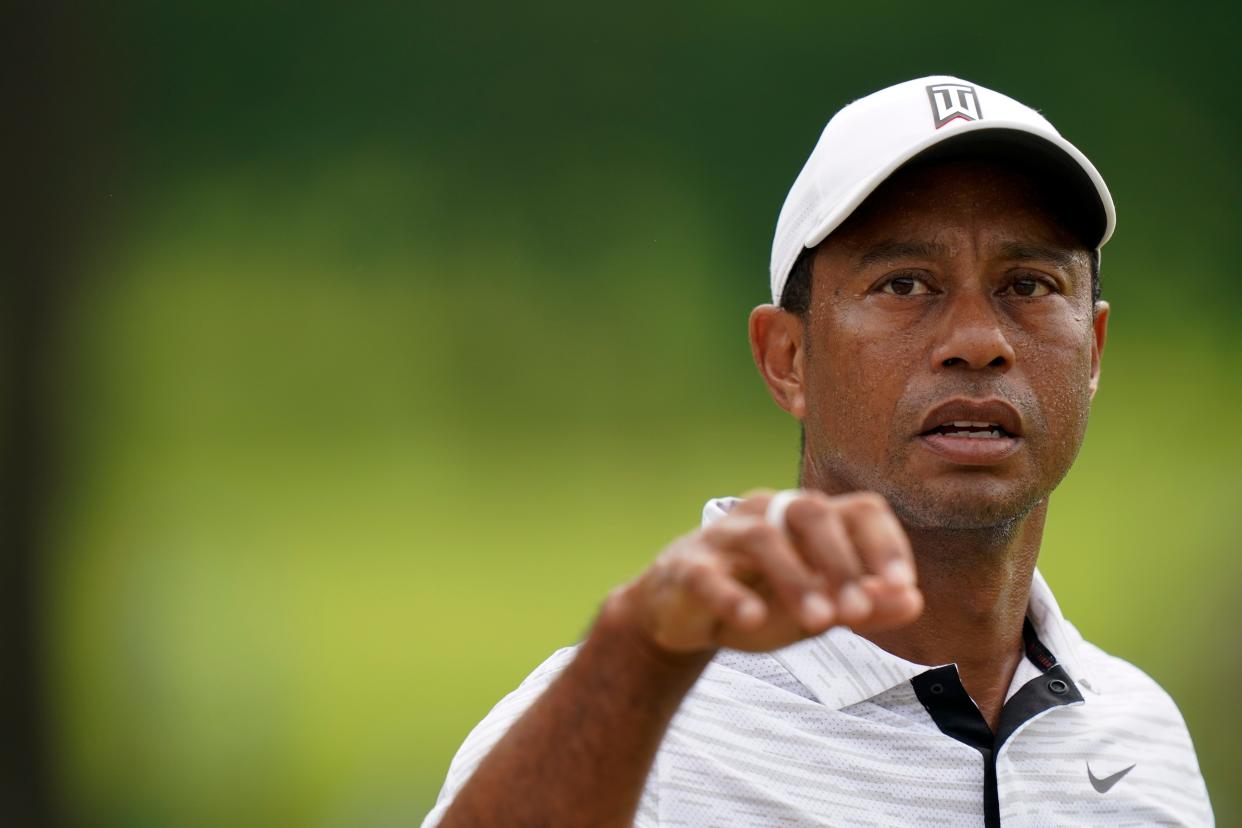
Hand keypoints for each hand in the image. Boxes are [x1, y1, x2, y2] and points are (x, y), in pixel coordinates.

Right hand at [612, 490, 922, 654]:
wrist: (684, 613)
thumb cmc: (761, 600)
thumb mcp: (820, 609)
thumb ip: (866, 605)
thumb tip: (914, 600)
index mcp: (809, 520)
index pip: (859, 510)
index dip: (885, 544)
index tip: (901, 587)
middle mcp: (768, 514)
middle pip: (811, 511)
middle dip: (841, 562)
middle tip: (858, 612)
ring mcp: (725, 537)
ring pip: (762, 538)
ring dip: (796, 579)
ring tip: (818, 622)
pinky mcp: (688, 566)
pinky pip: (708, 574)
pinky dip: (731, 596)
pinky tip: (751, 620)